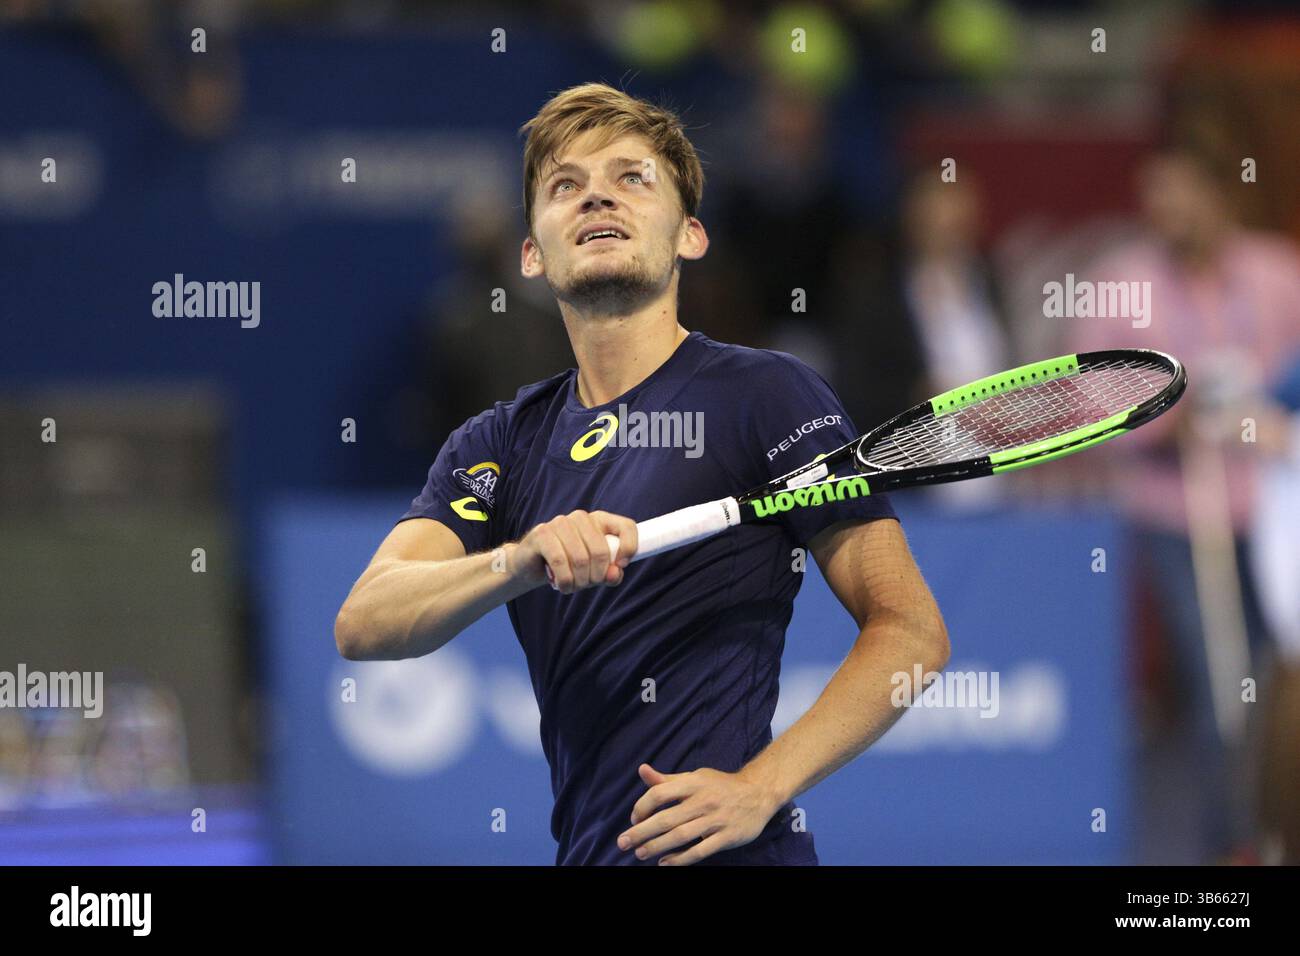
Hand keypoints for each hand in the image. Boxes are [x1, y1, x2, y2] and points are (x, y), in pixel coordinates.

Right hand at [511, 509, 636, 592]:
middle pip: (601, 551)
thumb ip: (610, 573)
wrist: (530, 566)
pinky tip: (562, 586)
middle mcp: (581, 518)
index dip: (629, 548)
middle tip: (587, 585)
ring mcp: (560, 523)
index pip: (626, 526)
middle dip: (596, 576)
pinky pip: (560, 561)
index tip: (620, 566)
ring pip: (580, 559)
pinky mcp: (542, 534)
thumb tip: (615, 573)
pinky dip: (565, 581)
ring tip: (572, 586)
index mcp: (599, 521)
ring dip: (578, 582)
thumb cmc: (567, 567)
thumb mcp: (593, 572)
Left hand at [616, 763, 781, 865]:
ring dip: (657, 847)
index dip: (642, 807)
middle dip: (641, 832)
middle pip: (666, 819)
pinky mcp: (726, 837)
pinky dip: (680, 859)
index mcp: (693, 783)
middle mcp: (703, 800)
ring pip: (680, 836)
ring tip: (640, 854)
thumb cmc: (720, 786)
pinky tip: (665, 863)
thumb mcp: (695, 777)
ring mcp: (715, 820)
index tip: (634, 819)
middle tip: (623, 842)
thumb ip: (667, 780)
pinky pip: (699, 850)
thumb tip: (642, 770)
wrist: (759, 793)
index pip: (660, 794)